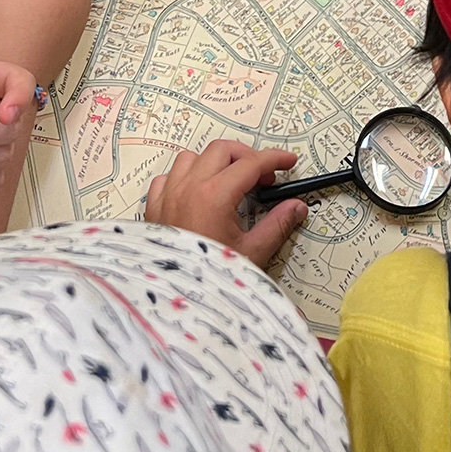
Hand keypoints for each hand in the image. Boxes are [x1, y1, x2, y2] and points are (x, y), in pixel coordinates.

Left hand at [144, 141, 307, 266]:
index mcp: (214, 196)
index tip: (288, 162)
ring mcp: (168, 195)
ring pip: (191, 158)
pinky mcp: (154, 208)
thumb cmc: (211, 278)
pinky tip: (196, 193)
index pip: (250, 163)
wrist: (176, 301)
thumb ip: (277, 225)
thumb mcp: (252, 253)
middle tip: (263, 177)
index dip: (274, 158)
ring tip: (229, 182)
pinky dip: (184, 177)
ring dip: (213, 163)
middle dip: (246, 156)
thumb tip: (296, 207)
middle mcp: (188, 188)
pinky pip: (167, 177)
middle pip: (221, 150)